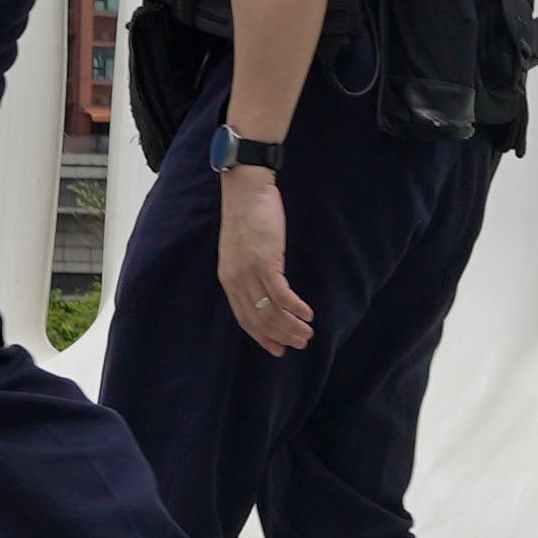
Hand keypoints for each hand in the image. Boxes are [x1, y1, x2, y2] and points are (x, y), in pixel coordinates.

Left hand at [219, 160, 312, 353]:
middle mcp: (236, 281)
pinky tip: (308, 315)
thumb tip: (263, 289)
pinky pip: (281, 295)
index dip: (262, 336)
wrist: (246, 189)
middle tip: (299, 344)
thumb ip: (248, 271)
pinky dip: (295, 308)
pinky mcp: (265, 262)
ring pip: (270, 311)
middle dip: (280, 336)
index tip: (278, 349)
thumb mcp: (241, 250)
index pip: (245, 319)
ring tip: (307, 334)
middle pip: (259, 320)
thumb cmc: (247, 215)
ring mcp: (250, 272)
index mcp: (229, 280)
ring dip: (291, 327)